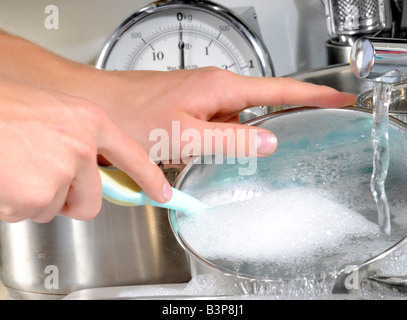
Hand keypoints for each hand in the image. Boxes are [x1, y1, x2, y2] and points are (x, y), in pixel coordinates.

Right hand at [0, 78, 170, 222]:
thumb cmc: (2, 107)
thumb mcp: (53, 113)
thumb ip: (78, 140)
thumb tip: (89, 169)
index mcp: (89, 121)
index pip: (134, 156)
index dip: (150, 178)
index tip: (163, 194)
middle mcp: (81, 147)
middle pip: (91, 200)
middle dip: (69, 200)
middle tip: (40, 179)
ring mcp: (61, 172)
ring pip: (56, 208)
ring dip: (35, 198)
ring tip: (15, 167)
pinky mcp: (37, 196)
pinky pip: (29, 214)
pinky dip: (13, 204)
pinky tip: (4, 177)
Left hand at [84, 68, 356, 161]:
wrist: (98, 106)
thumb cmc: (130, 113)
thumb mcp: (185, 135)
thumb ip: (230, 140)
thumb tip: (268, 142)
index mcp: (221, 87)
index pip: (280, 89)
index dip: (313, 95)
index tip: (338, 100)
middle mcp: (214, 89)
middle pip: (258, 108)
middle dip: (267, 128)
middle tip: (279, 141)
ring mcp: (200, 99)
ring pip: (233, 124)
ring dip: (230, 143)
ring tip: (206, 155)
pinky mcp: (188, 110)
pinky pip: (213, 129)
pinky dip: (211, 144)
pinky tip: (193, 155)